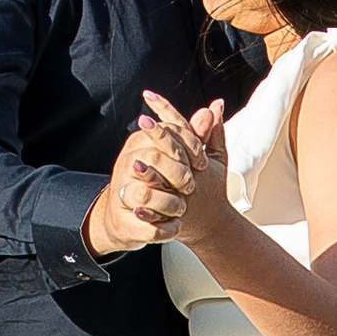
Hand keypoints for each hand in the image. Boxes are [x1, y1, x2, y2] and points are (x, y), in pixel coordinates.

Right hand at [85, 119, 193, 258]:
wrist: (129, 219)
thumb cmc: (160, 183)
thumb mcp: (182, 157)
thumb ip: (196, 134)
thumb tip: (214, 108)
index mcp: (141, 142)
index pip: (166, 135)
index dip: (190, 148)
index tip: (203, 164)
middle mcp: (127, 163)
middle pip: (154, 159)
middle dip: (179, 174)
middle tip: (192, 186)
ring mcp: (122, 191)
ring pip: (146, 193)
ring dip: (170, 203)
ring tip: (182, 208)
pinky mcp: (125, 221)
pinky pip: (146, 224)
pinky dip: (165, 228)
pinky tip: (176, 226)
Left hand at [134, 92, 232, 250]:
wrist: (213, 226)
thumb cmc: (213, 186)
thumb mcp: (217, 159)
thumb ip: (214, 131)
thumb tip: (216, 103)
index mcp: (199, 160)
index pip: (183, 130)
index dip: (165, 110)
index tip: (147, 94)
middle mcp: (191, 176)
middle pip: (175, 153)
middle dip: (159, 136)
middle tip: (142, 120)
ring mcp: (181, 196)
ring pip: (164, 182)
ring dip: (149, 171)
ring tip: (133, 160)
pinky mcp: (172, 216)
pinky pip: (156, 210)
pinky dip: (145, 205)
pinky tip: (129, 193)